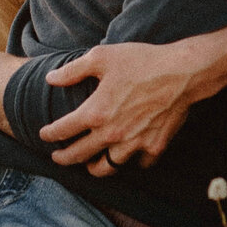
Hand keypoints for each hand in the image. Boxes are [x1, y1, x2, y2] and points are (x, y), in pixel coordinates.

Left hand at [38, 40, 205, 173]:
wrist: (182, 72)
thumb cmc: (142, 61)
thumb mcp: (102, 57)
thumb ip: (73, 70)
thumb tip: (50, 78)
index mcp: (95, 113)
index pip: (63, 130)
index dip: (50, 134)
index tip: (44, 135)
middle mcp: (111, 134)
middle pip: (79, 156)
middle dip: (64, 158)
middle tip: (58, 158)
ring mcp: (134, 144)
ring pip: (107, 168)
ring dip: (94, 167)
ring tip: (89, 165)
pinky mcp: (155, 147)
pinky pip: (138, 164)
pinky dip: (131, 163)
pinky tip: (127, 157)